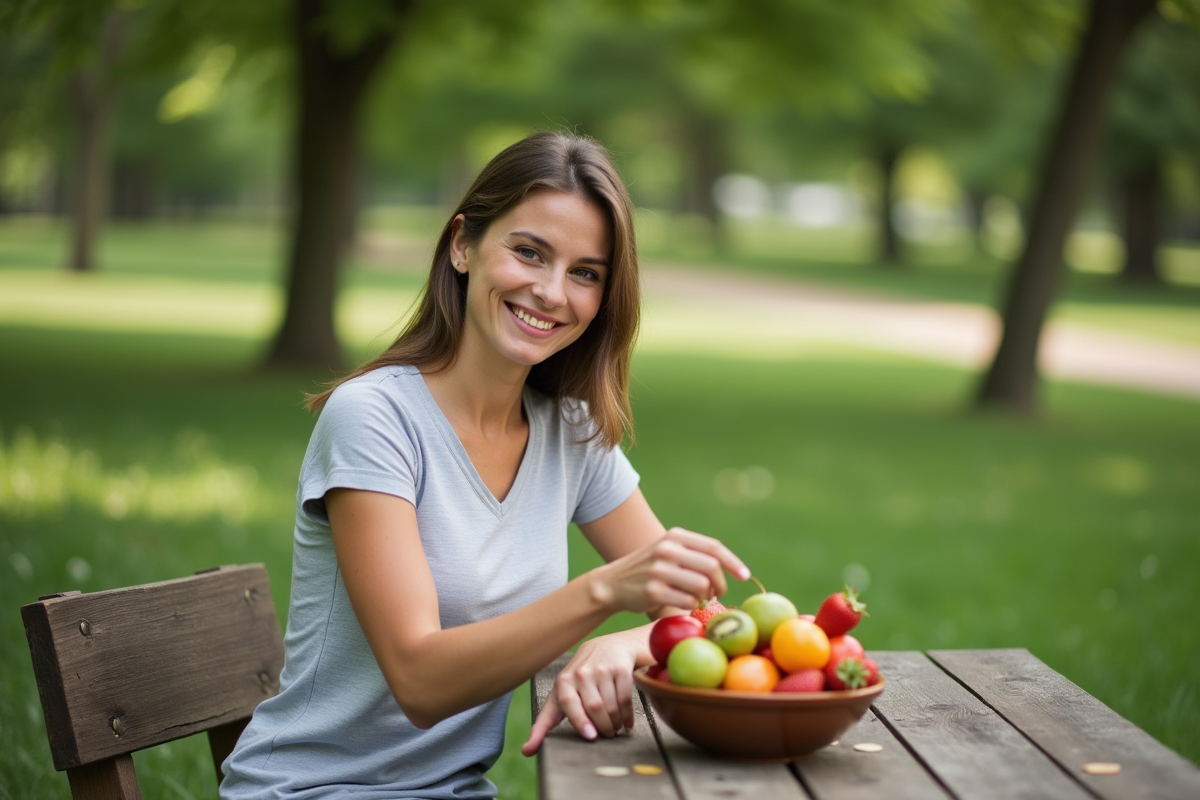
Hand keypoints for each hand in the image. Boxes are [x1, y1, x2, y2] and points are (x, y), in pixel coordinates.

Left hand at [522, 630, 647, 755]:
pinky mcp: (620, 668)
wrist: (606, 648)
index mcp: (563, 681)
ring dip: (615, 723)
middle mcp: (581, 673)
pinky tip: (626, 722)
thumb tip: (526, 752)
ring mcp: (601, 669)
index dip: (580, 720)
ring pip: (610, 706)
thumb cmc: (579, 680)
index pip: (568, 702)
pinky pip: (625, 698)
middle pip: (594, 708)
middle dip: (602, 728)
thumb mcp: (559, 697)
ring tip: (615, 728)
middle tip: (605, 735)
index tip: (590, 736)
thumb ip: (543, 723)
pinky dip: (627, 715)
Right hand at [589, 527, 749, 617]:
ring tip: (696, 599)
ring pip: (701, 586)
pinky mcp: (652, 591)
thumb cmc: (649, 570)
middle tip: (716, 594)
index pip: (713, 547)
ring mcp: (659, 570)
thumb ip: (695, 555)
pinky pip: (686, 602)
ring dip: (705, 598)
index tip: (744, 576)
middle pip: (711, 567)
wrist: (612, 583)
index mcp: (674, 536)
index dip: (733, 562)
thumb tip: (733, 570)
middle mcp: (667, 549)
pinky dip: (690, 607)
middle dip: (720, 584)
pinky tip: (681, 604)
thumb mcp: (669, 552)